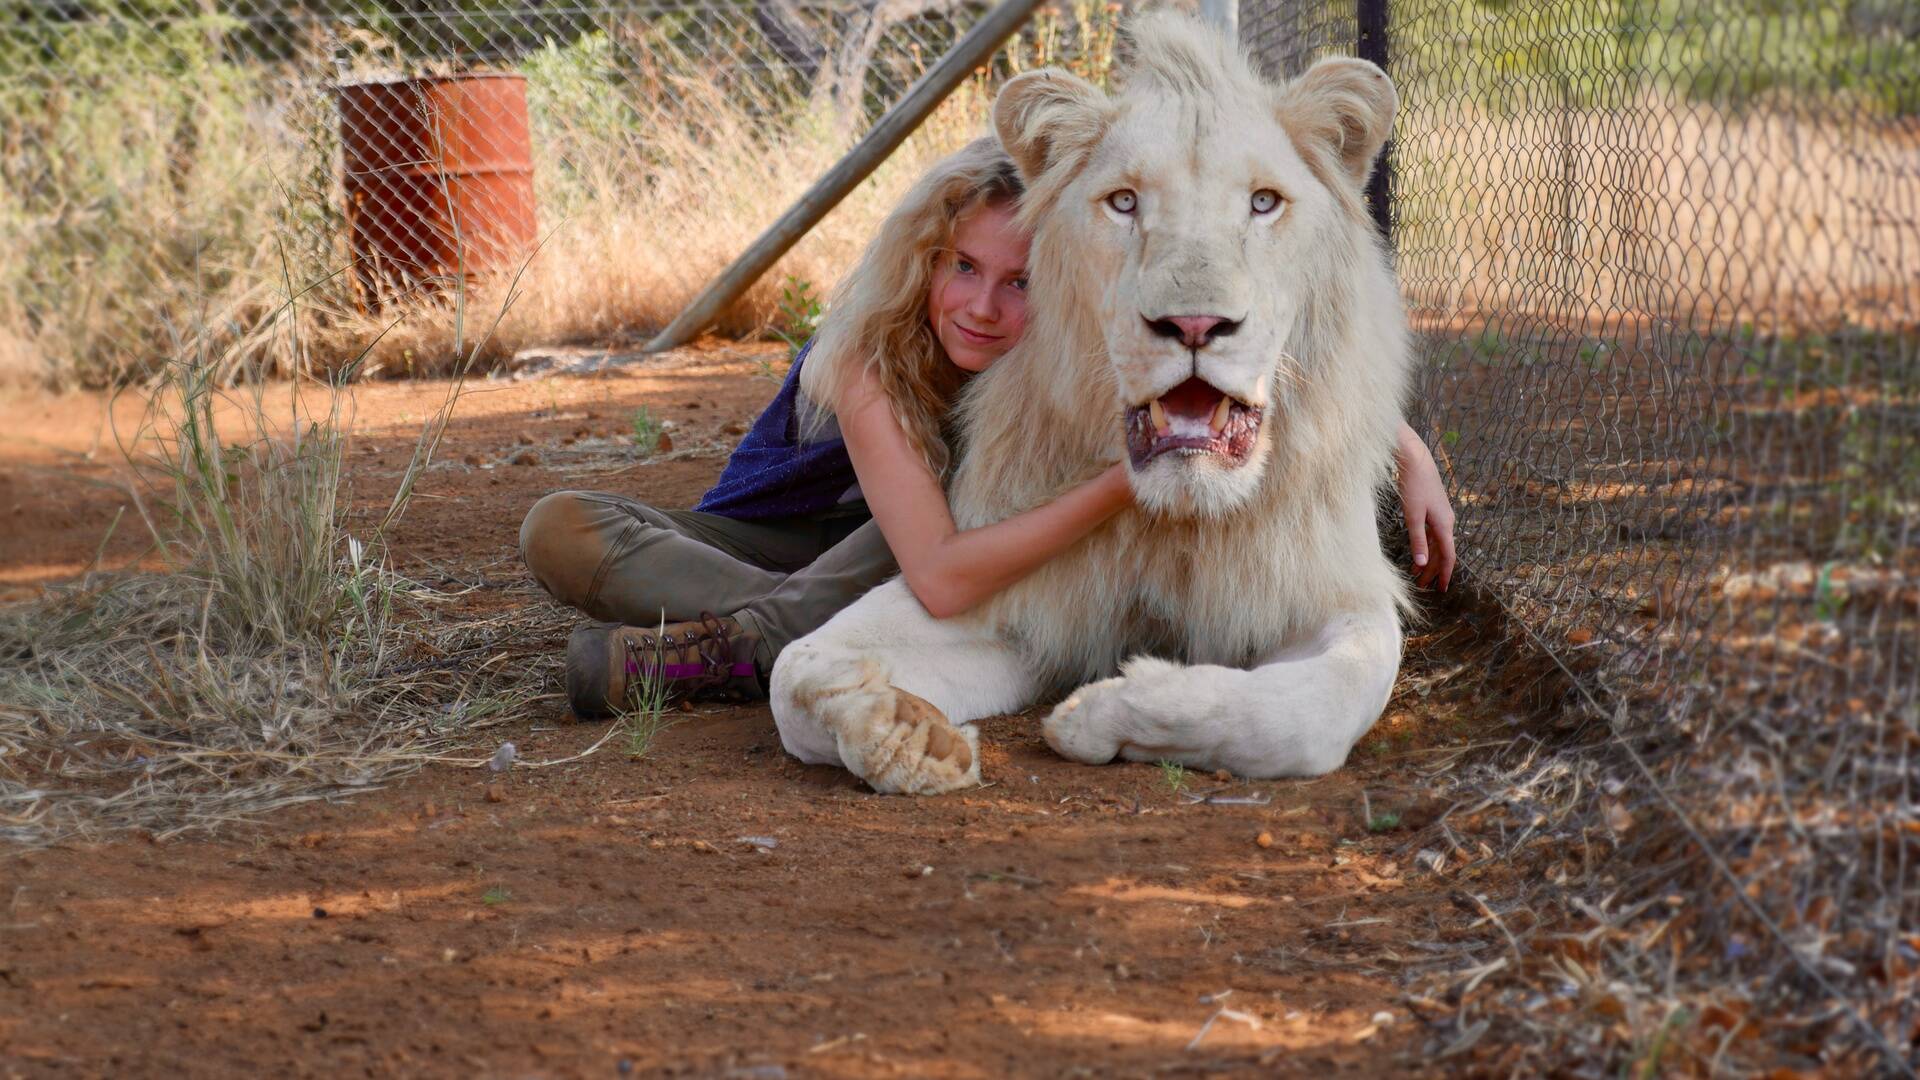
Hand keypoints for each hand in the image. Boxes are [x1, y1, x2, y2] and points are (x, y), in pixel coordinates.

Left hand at [1396, 425, 1455, 590]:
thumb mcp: (1413, 516)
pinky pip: (1433, 534)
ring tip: (1418, 575)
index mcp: (1444, 525)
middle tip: (1423, 586)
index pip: (1448, 556)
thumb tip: (1423, 565)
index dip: (1446, 574)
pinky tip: (1418, 552)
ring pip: (1437, 544)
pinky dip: (1426, 546)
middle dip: (1434, 570)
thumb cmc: (1413, 485)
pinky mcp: (1433, 509)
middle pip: (1442, 552)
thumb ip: (1417, 540)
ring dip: (1429, 560)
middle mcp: (1446, 521)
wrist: (1415, 459)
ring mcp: (1440, 515)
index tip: (1442, 589)